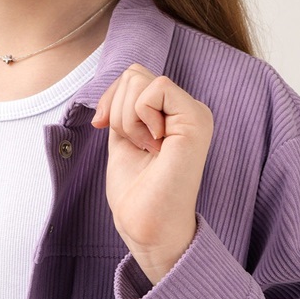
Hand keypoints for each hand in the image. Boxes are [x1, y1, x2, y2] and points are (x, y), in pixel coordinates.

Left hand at [92, 63, 212, 283]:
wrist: (146, 226)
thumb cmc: (136, 190)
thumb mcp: (123, 136)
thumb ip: (124, 108)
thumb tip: (113, 86)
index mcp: (171, 112)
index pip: (133, 75)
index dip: (109, 97)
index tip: (103, 126)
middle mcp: (187, 109)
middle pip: (134, 73)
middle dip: (117, 108)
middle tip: (133, 144)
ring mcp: (194, 113)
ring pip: (140, 79)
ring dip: (127, 117)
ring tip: (145, 148)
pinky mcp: (196, 120)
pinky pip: (156, 88)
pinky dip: (139, 116)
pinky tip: (153, 145)